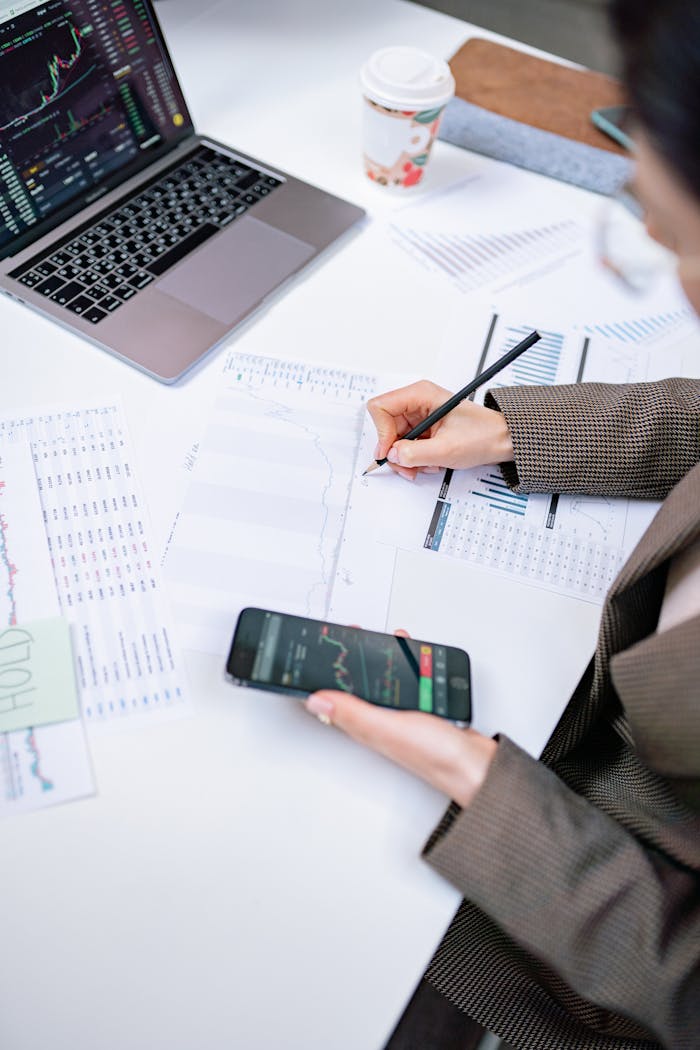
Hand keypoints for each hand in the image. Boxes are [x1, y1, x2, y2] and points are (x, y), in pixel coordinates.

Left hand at [304, 630, 496, 807]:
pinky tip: (409, 652)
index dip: (320, 675)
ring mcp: (401, 714)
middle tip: (340, 637)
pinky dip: (404, 663)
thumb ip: (354, 713)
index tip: (311, 653)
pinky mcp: (422, 709)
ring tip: (368, 640)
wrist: (478, 766)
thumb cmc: (436, 755)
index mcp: (366, 724)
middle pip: (355, 686)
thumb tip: (316, 699)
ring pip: (381, 681)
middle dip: (346, 660)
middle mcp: (380, 720)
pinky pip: (406, 681)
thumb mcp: (388, 728)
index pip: (333, 698)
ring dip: (375, 658)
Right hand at [367, 380, 513, 480]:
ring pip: (394, 439)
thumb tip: (393, 455)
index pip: (381, 407)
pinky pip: (406, 445)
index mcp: (421, 394)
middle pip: (385, 427)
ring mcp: (419, 416)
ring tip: (425, 465)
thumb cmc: (483, 435)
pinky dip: (414, 459)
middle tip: (408, 467)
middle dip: (395, 451)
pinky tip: (430, 462)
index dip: (382, 433)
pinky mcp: (423, 428)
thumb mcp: (447, 449)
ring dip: (406, 458)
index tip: (392, 452)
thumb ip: (415, 453)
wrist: (502, 440)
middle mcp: (417, 402)